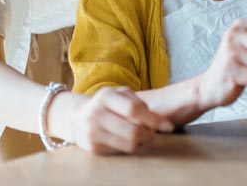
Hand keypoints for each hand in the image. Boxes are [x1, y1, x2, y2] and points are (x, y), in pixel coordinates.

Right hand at [59, 87, 173, 154]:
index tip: (168, 126)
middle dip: (149, 134)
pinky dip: (129, 147)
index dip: (153, 119)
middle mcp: (96, 113)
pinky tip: (127, 140)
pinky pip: (120, 151)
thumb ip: (138, 103)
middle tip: (153, 133)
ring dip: (141, 142)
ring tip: (142, 136)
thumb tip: (159, 121)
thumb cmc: (107, 104)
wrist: (77, 117)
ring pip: (128, 145)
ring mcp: (92, 132)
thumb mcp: (120, 94)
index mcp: (105, 96)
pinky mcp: (92, 148)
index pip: (133, 109)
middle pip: (132, 131)